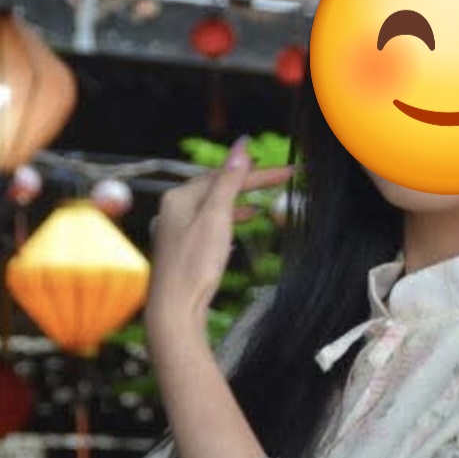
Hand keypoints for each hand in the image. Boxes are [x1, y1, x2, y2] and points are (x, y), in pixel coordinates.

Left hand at [144, 135, 294, 328]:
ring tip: (260, 205)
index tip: (286, 171)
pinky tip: (235, 233)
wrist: (175, 311)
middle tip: (280, 179)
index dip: (257, 173)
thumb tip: (242, 146)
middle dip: (248, 184)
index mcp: (179, 198)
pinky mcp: (180, 253)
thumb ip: (229, 181)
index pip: (224, 176)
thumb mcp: (217, 218)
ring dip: (237, 204)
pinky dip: (225, 225)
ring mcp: (174, 233)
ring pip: (211, 209)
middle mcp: (172, 211)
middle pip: (216, 189)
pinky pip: (206, 229)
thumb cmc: (194, 266)